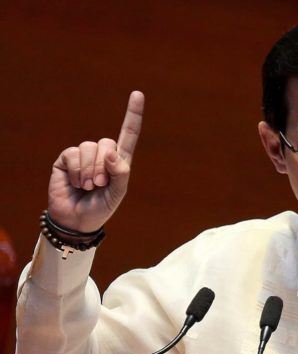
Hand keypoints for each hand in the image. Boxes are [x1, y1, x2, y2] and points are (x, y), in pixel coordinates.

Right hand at [47, 91, 144, 231]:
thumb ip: (120, 174)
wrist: (77, 220)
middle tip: (99, 185)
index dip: (133, 114)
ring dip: (89, 171)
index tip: (137, 94)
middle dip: (103, 167)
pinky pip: (73, 154)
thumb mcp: (117, 193)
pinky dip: (76, 171)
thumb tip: (112, 152)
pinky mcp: (66, 159)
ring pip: (89, 147)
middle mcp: (102, 154)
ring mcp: (83, 156)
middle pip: (107, 143)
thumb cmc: (101, 207)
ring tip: (88, 187)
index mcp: (119, 161)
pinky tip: (75, 184)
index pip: (128, 134)